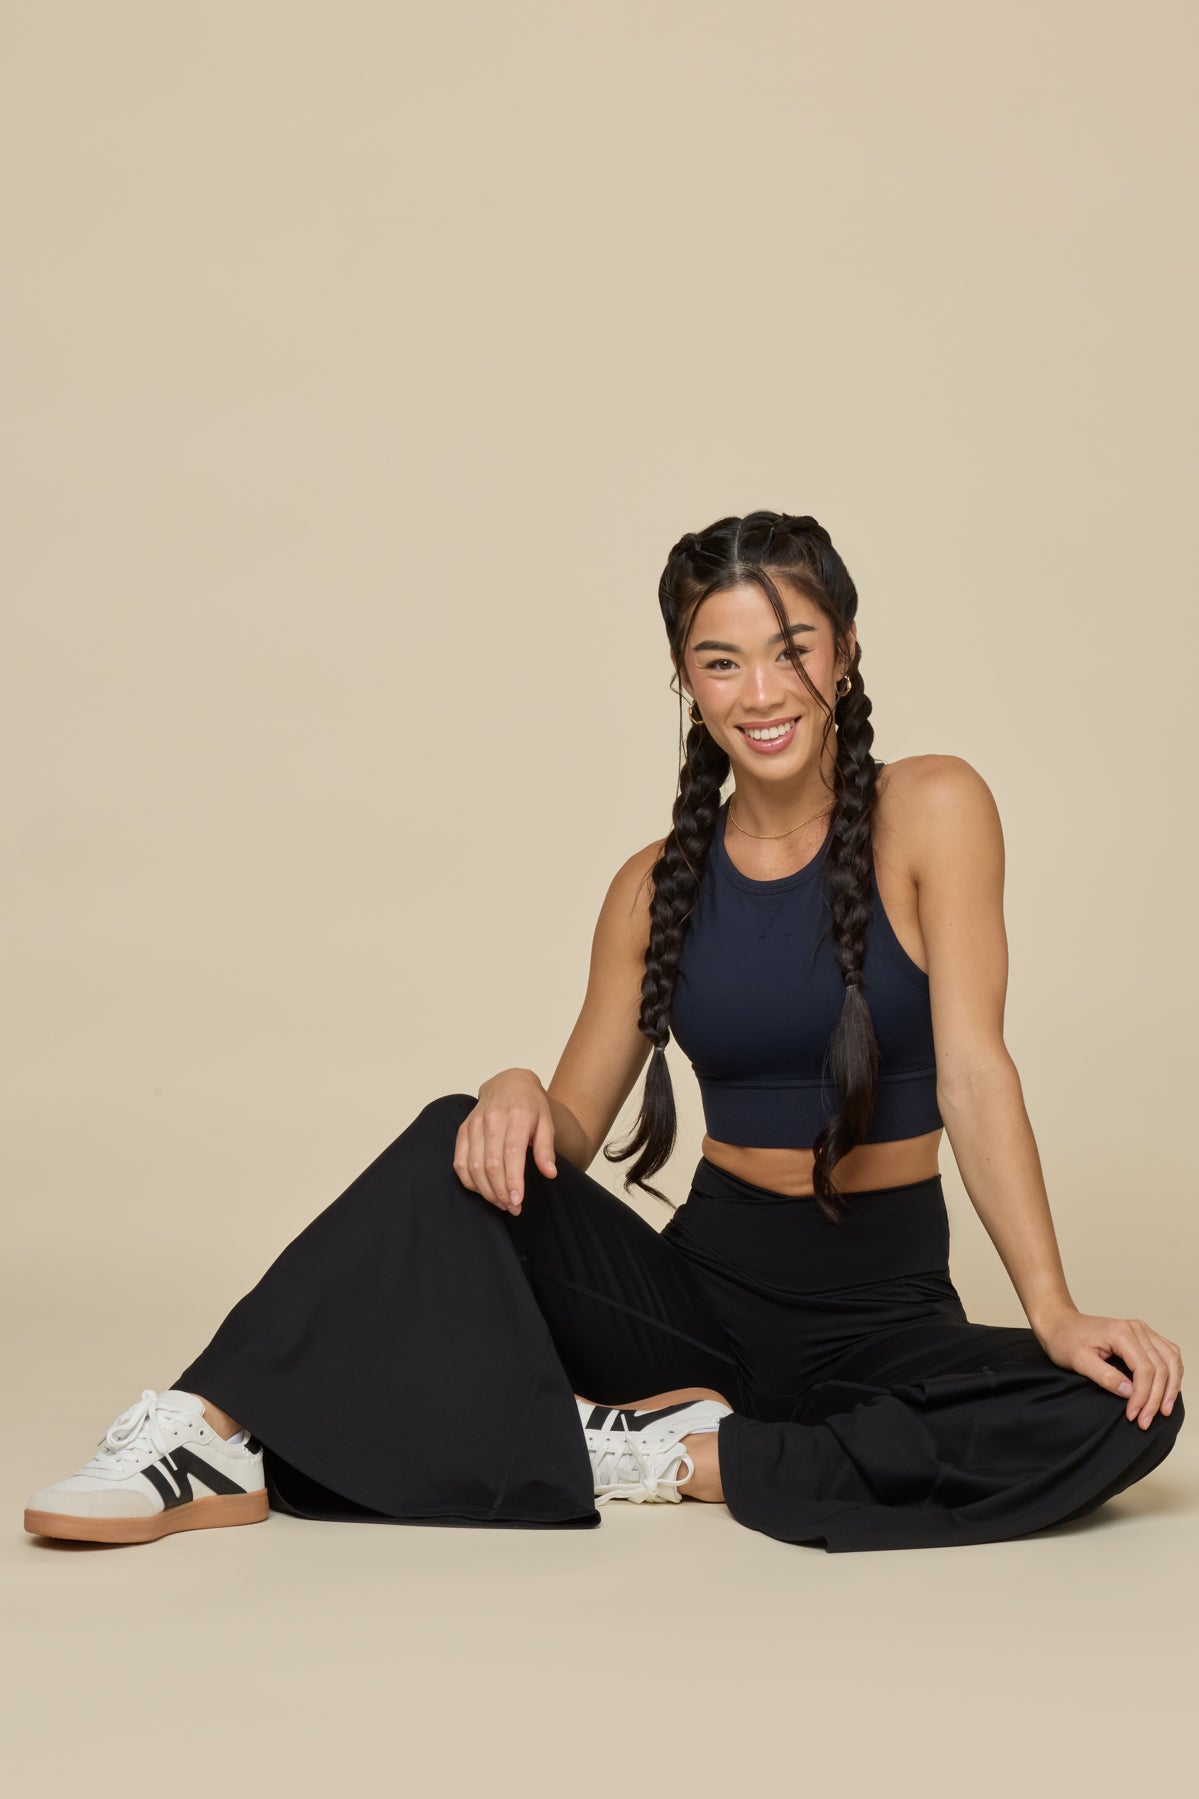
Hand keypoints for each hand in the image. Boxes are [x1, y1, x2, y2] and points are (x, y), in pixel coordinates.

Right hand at [452, 1068, 557, 1214]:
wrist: (509, 1083)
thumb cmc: (530, 1106)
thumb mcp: (547, 1122)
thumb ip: (546, 1148)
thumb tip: (550, 1173)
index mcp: (517, 1115)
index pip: (512, 1153)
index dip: (512, 1180)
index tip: (517, 1201)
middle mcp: (492, 1119)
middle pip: (491, 1163)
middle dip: (500, 1191)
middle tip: (512, 1207)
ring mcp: (474, 1124)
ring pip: (474, 1166)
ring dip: (486, 1190)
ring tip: (501, 1202)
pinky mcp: (463, 1130)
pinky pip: (460, 1162)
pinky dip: (470, 1181)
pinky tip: (483, 1190)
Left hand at [1034, 1307, 1183, 1428]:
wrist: (1060, 1323)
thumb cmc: (1065, 1339)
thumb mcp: (1078, 1360)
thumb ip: (1104, 1376)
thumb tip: (1129, 1392)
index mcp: (1121, 1333)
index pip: (1144, 1369)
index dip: (1142, 1396)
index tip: (1133, 1416)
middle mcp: (1137, 1328)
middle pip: (1161, 1367)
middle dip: (1156, 1398)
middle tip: (1146, 1421)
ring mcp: (1142, 1330)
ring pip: (1171, 1359)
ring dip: (1171, 1386)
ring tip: (1164, 1410)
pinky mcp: (1144, 1335)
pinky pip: (1168, 1353)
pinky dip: (1173, 1373)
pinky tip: (1168, 1390)